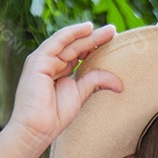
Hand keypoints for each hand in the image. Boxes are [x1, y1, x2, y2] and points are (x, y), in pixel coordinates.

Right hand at [8, 22, 122, 145]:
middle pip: (76, 47)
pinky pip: (57, 42)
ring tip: (109, 30)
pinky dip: (72, 33)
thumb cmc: (55, 116)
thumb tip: (120, 83)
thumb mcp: (80, 94)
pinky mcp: (38, 61)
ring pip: (69, 43)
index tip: (114, 43)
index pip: (79, 54)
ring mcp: (43, 60)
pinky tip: (87, 28)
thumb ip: (96, 81)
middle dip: (95, 38)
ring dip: (88, 35)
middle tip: (114, 31)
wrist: (37, 128)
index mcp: (59, 71)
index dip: (95, 47)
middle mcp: (50, 63)